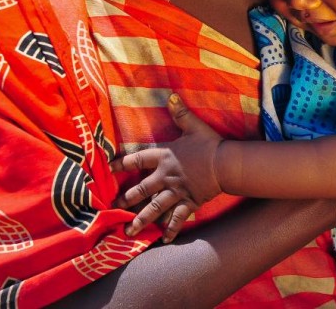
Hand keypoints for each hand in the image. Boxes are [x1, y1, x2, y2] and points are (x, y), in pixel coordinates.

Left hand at [111, 94, 222, 241]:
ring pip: (154, 208)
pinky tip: (164, 240)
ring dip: (140, 220)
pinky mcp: (189, 203)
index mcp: (164, 157)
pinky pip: (176, 218)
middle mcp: (166, 176)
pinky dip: (171, 229)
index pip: (137, 159)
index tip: (108, 169)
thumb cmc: (209, 144)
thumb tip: (171, 95)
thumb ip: (180, 112)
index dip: (121, 163)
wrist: (227, 164)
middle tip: (113, 208)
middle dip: (126, 199)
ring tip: (128, 231)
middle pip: (141, 189)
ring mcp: (176, 192)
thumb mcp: (194, 126)